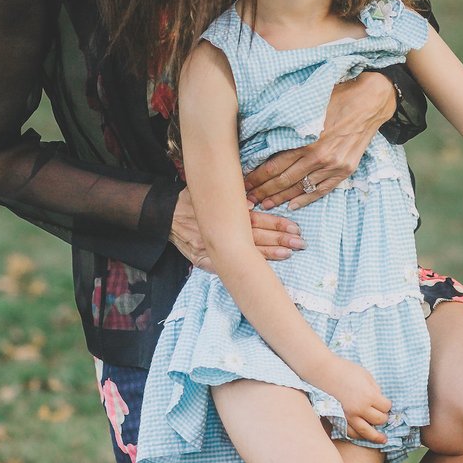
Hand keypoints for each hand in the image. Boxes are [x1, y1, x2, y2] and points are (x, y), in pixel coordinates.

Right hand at [169, 190, 304, 270]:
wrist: (163, 216)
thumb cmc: (190, 201)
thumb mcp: (209, 191)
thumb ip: (231, 196)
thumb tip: (252, 202)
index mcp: (225, 213)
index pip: (255, 220)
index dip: (275, 224)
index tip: (294, 228)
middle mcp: (220, 231)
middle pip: (255, 236)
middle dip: (279, 240)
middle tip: (299, 243)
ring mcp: (211, 248)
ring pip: (244, 252)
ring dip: (269, 254)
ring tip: (289, 253)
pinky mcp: (203, 260)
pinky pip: (226, 266)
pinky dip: (244, 267)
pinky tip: (260, 270)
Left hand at [243, 71, 396, 210]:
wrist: (370, 102)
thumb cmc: (337, 98)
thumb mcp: (308, 106)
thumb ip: (288, 123)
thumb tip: (263, 133)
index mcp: (306, 140)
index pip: (274, 165)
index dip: (257, 176)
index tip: (243, 183)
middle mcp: (319, 156)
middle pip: (284, 180)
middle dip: (264, 191)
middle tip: (248, 199)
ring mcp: (333, 166)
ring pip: (301, 187)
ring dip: (281, 197)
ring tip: (265, 204)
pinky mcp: (345, 170)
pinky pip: (322, 189)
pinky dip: (306, 198)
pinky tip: (292, 205)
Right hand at [319, 356, 391, 444]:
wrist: (323, 372)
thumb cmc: (345, 370)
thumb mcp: (366, 375)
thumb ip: (375, 389)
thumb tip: (380, 401)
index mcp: (369, 395)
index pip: (386, 407)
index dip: (388, 405)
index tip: (386, 403)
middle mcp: (360, 408)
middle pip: (379, 420)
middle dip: (384, 418)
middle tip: (384, 415)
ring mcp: (349, 416)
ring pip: (366, 432)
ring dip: (376, 435)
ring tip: (382, 439)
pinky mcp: (339, 419)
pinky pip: (351, 433)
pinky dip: (359, 436)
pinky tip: (364, 436)